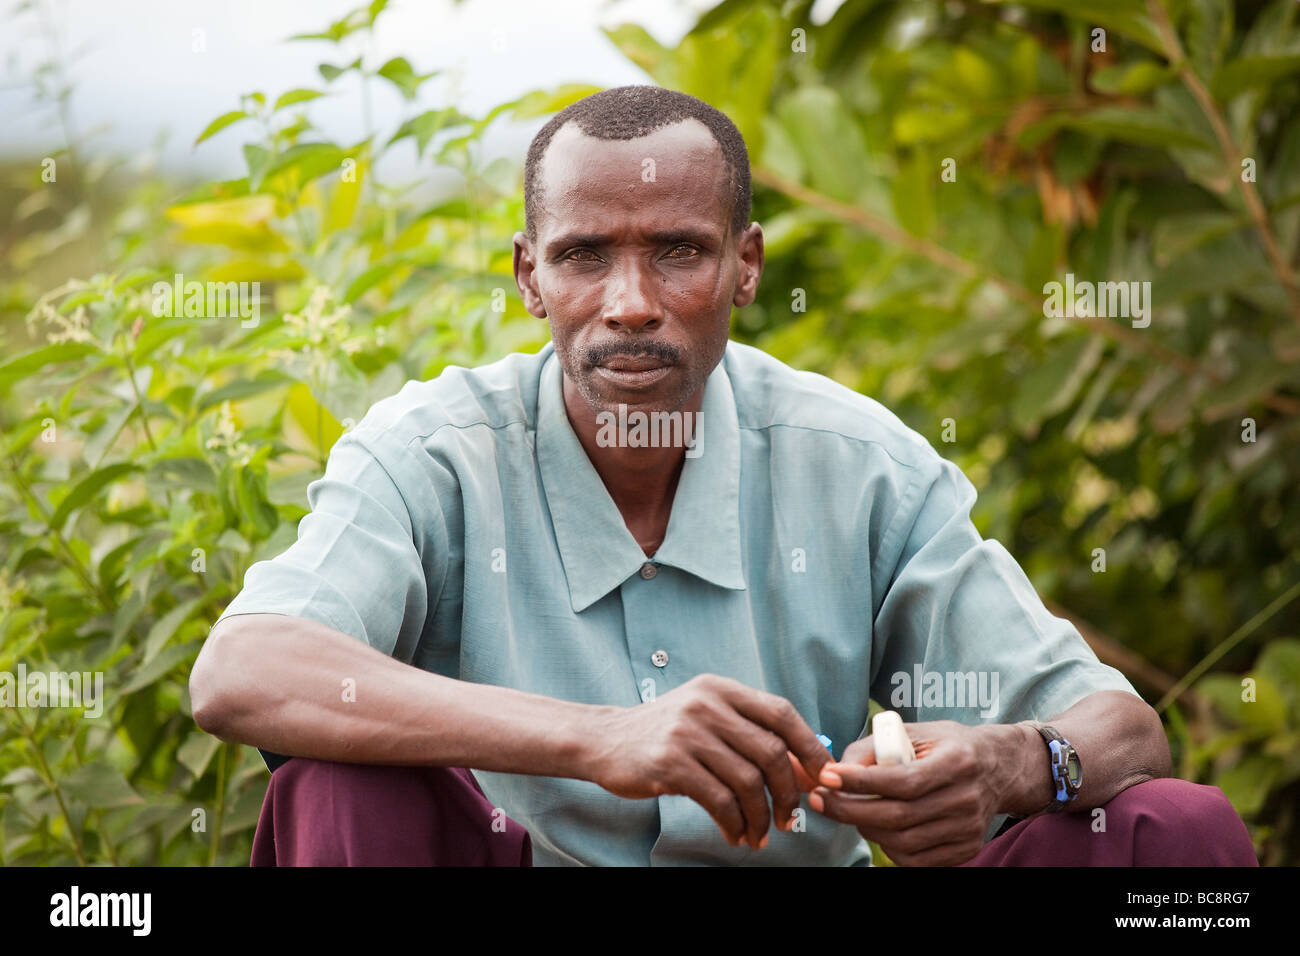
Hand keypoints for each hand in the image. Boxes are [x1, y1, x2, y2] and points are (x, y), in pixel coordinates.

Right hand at [587, 674, 831, 848]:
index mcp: (722, 689)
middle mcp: (706, 704)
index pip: (781, 713)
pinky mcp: (670, 762)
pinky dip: (734, 823)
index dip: (808, 746)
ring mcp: (687, 731)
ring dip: (760, 815)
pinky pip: (719, 800)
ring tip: (759, 834)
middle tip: (789, 818)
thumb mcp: (707, 719)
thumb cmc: (666, 734)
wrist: (605, 741)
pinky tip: (734, 833)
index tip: (823, 777)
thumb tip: (806, 770)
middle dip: (788, 792)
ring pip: (747, 781)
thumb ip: (750, 735)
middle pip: (770, 752)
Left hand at [806, 720, 1012, 865]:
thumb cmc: (947, 745)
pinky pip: (916, 860)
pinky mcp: (965, 848)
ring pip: (903, 842)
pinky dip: (888, 847)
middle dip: (849, 809)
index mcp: (958, 761)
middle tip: (820, 798)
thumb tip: (835, 771)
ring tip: (847, 810)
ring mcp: (968, 828)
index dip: (860, 782)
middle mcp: (967, 798)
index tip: (827, 777)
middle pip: (898, 816)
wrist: (998, 769)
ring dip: (865, 828)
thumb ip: (874, 747)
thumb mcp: (915, 732)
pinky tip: (877, 827)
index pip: (902, 780)